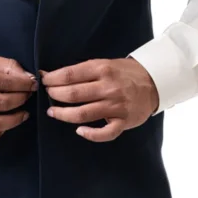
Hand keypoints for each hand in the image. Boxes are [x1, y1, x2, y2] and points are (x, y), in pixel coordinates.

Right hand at [0, 52, 37, 145]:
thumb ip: (3, 65)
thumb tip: (26, 76)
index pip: (5, 83)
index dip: (24, 84)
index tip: (33, 84)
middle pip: (2, 103)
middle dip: (21, 99)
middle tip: (28, 95)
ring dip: (14, 120)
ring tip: (22, 113)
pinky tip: (3, 128)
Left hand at [39, 57, 158, 141]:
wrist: (154, 82)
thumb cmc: (125, 72)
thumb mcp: (105, 63)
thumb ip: (84, 71)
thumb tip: (56, 75)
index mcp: (102, 69)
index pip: (70, 75)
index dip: (52, 79)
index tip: (43, 80)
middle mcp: (108, 87)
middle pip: (73, 94)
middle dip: (55, 95)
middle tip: (47, 95)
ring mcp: (116, 106)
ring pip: (83, 114)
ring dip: (64, 114)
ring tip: (53, 112)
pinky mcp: (123, 121)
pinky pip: (104, 133)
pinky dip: (90, 134)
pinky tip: (79, 131)